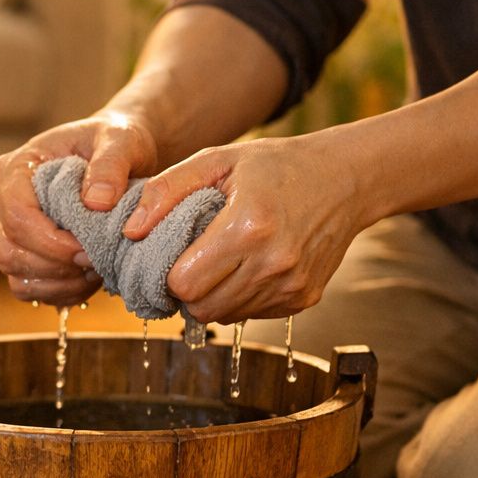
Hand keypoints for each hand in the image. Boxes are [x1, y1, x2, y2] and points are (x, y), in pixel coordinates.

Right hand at [0, 113, 159, 305]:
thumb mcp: (120, 140)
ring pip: (16, 275)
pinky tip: (88, 278)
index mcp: (13, 170)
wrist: (118, 156)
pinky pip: (28, 288)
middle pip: (9, 251)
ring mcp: (5, 231)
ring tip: (96, 268)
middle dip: (56, 265)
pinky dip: (59, 292)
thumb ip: (111, 165)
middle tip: (97, 260)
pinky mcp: (20, 254)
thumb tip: (96, 203)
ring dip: (59, 282)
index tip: (89, 248)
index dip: (51, 241)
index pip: (16, 215)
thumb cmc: (114, 142)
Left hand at [122, 135, 367, 322]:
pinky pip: (251, 315)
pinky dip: (239, 298)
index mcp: (248, 226)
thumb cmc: (275, 166)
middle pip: (200, 308)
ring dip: (211, 296)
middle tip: (189, 262)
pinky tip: (246, 267)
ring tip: (219, 261)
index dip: (167, 274)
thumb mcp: (217, 161)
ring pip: (224, 317)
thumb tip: (130, 232)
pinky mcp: (303, 299)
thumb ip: (166, 191)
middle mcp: (274, 263)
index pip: (183, 283)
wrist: (346, 178)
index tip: (170, 256)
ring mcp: (292, 286)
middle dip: (185, 290)